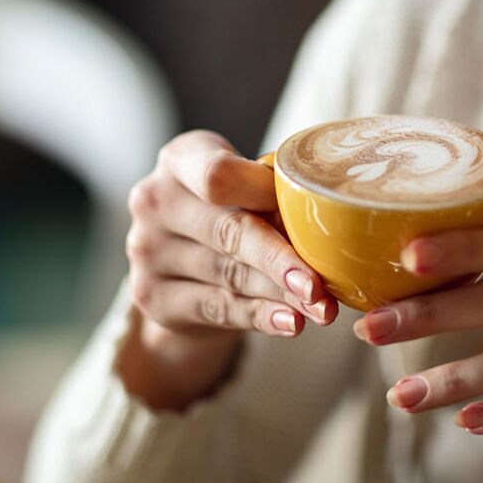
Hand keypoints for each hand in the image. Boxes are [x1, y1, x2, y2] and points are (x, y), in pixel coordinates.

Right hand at [119, 130, 337, 407]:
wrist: (180, 267)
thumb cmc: (229, 212)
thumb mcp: (244, 190)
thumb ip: (274, 195)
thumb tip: (335, 217)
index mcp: (180, 160)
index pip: (217, 175)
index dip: (264, 194)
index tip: (306, 210)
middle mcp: (154, 200)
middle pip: (228, 231)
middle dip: (281, 259)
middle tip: (321, 285)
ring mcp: (146, 250)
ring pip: (229, 275)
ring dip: (281, 295)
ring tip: (321, 309)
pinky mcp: (151, 296)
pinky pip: (217, 308)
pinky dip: (260, 316)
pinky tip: (291, 323)